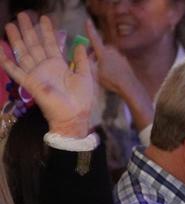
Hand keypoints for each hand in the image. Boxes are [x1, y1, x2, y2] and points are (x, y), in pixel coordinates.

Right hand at [0, 13, 93, 136]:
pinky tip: (0, 49)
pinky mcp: (30, 82)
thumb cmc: (82, 98)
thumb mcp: (85, 76)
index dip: (47, 31)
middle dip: (28, 30)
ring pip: (23, 52)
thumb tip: (80, 44)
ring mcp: (36, 74)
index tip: (44, 18)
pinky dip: (6, 61)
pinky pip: (15, 71)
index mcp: (58, 65)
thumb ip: (82, 60)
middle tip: (22, 15)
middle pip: (34, 44)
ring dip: (16, 39)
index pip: (51, 43)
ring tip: (10, 25)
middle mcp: (45, 67)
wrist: (75, 115)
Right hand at [86, 19, 152, 130]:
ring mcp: (120, 55)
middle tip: (90, 63)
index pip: (94, 38)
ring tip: (100, 70)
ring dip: (102, 58)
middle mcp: (112, 50)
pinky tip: (110, 72)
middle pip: (100, 48)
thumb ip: (88, 62)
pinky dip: (109, 62)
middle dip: (94, 53)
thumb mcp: (94, 72)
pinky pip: (114, 58)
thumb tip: (86, 56)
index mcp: (103, 52)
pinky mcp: (124, 60)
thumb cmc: (110, 80)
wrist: (129, 86)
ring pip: (107, 53)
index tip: (87, 20)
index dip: (90, 30)